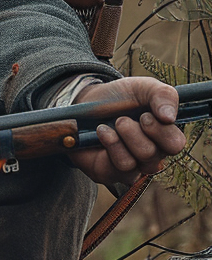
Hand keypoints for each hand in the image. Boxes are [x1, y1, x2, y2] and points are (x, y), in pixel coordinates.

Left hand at [67, 76, 185, 185]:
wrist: (84, 102)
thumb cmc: (119, 97)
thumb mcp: (143, 87)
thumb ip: (163, 95)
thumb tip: (170, 118)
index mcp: (163, 136)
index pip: (175, 145)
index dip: (161, 130)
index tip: (145, 115)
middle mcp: (151, 156)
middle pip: (154, 155)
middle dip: (135, 132)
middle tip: (122, 119)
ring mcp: (131, 166)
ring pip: (135, 162)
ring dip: (120, 137)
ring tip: (110, 124)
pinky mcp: (111, 172)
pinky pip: (119, 167)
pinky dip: (110, 144)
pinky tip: (101, 132)